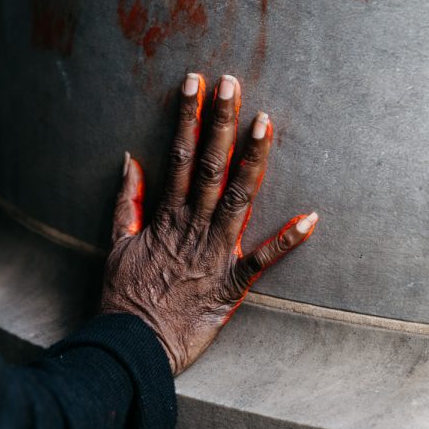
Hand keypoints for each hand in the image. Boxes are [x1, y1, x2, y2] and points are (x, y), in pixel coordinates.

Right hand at [101, 72, 317, 374]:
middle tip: (230, 82)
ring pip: (237, 197)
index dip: (188, 117)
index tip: (194, 83)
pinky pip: (263, 260)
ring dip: (252, 159)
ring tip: (265, 122)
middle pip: (209, 165)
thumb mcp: (116, 245)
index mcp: (166, 215)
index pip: (178, 155)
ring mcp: (215, 253)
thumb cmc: (125, 299)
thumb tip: (131, 159)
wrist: (132, 346)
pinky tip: (312, 218)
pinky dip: (288, 240)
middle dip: (220, 122)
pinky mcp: (232, 284)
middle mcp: (192, 226)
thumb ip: (126, 201)